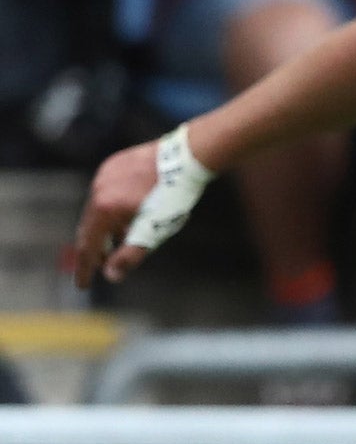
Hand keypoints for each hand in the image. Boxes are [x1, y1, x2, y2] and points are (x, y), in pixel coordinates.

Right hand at [72, 139, 161, 286]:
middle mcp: (98, 190)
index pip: (88, 246)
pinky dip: (111, 209)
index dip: (86, 268)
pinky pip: (106, 193)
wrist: (185, 158)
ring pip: (97, 209)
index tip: (84, 285)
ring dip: (104, 229)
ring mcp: (104, 175)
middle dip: (94, 250)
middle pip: (89, 227)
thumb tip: (111, 275)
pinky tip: (125, 215)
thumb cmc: (172, 196)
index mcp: (104, 208)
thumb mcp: (154, 231)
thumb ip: (130, 255)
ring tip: (116, 242)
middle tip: (98, 266)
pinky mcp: (113, 165)